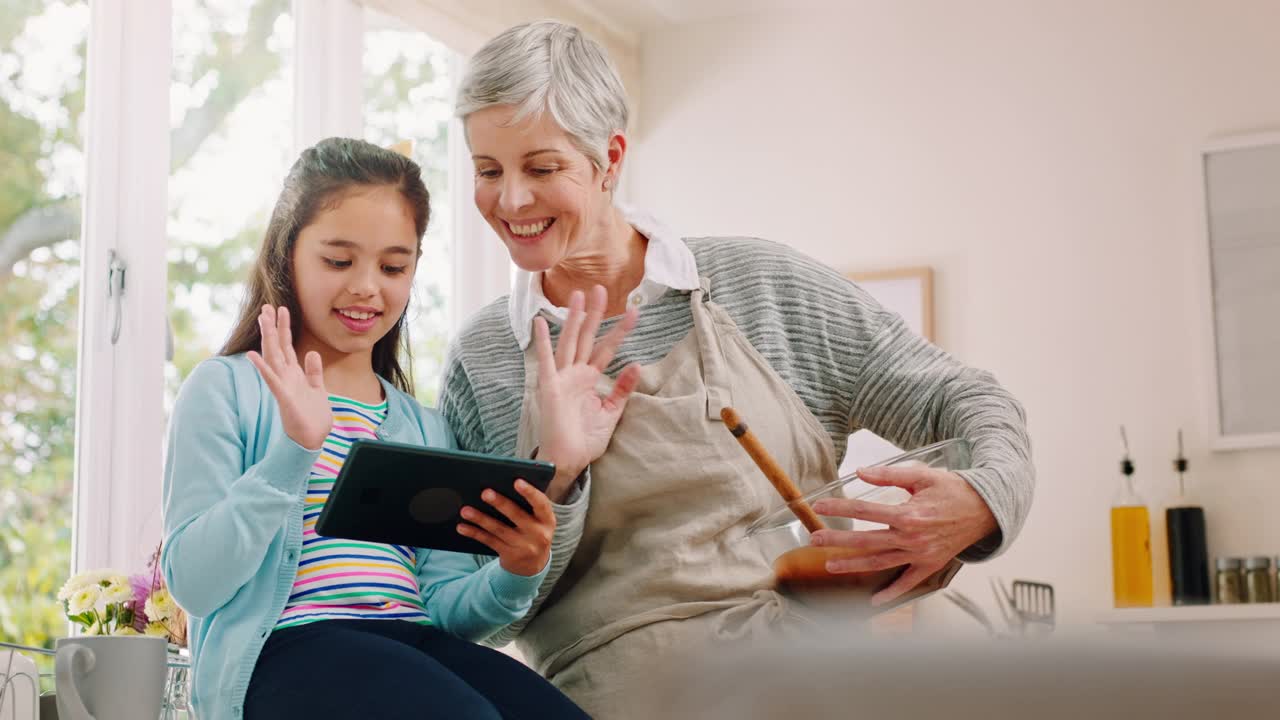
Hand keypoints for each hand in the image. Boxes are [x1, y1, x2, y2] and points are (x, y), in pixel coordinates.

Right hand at [246, 305, 331, 450]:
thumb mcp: (318, 389)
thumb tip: (312, 352)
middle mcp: (286, 377)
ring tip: (262, 319)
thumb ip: (314, 371)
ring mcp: (283, 386)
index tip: (282, 309)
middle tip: (268, 306)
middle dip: (273, 327)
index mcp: (294, 374)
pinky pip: (272, 380)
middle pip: (278, 347)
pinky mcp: (284, 397)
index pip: (287, 346)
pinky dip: (263, 367)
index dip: (284, 328)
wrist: (312, 440)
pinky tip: (254, 355)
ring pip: (273, 357)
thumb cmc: (313, 417)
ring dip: (268, 338)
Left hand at [457, 480, 556, 576]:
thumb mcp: (538, 521)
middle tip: (485, 492)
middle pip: (517, 516)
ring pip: (499, 529)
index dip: (530, 493)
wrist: (533, 566)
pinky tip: (462, 526)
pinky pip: (489, 541)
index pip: (541, 504)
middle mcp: (539, 534)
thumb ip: (527, 506)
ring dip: (481, 519)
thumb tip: (499, 486)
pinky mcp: (509, 555)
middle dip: (500, 503)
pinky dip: (474, 533)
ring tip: (465, 510)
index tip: (517, 481)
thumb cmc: (532, 531)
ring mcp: (524, 547)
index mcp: (548, 520)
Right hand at [534, 285, 641, 501]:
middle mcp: (574, 374)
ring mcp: (561, 379)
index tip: (634, 312)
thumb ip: (622, 389)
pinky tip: (541, 322)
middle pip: (586, 337)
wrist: (568, 461)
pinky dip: (542, 342)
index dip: (619, 331)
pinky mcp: (550, 388)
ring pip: (569, 342)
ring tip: (577, 295)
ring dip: (573, 319)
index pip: (606, 349)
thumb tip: (636, 365)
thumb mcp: (611, 412)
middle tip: (600, 288)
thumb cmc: (585, 440)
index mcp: (589, 379)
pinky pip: (546, 361)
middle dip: (594, 314)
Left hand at [808, 465, 997, 605]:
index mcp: (908, 514)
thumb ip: (889, 475)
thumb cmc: (953, 489)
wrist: (986, 509)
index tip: (820, 507)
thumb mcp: (922, 476)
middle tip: (814, 539)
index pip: (865, 511)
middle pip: (866, 540)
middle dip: (837, 541)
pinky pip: (908, 582)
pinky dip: (892, 593)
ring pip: (880, 563)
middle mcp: (912, 538)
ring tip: (830, 565)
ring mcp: (920, 555)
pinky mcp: (930, 565)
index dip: (840, 509)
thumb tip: (860, 472)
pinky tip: (873, 601)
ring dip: (854, 565)